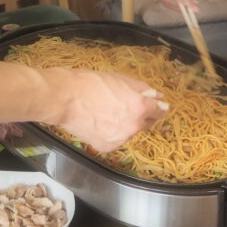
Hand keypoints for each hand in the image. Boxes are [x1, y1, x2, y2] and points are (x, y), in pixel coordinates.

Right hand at [51, 69, 168, 152]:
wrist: (66, 98)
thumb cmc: (92, 84)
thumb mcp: (121, 79)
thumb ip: (142, 89)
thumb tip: (157, 96)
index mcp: (140, 107)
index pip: (160, 111)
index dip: (158, 106)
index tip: (156, 105)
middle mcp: (134, 126)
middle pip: (146, 123)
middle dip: (141, 115)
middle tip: (126, 105)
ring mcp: (120, 139)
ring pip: (130, 132)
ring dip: (126, 124)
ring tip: (108, 112)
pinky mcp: (107, 147)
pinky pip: (116, 139)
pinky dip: (112, 133)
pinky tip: (100, 121)